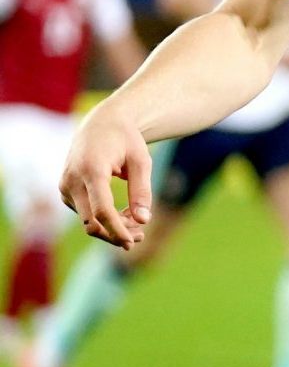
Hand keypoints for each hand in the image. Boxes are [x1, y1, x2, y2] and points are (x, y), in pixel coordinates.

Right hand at [61, 103, 154, 248]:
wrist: (101, 124)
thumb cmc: (125, 141)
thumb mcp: (141, 161)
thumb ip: (142, 191)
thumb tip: (144, 221)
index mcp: (92, 170)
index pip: (102, 210)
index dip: (117, 230)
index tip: (131, 242)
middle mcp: (72, 180)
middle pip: (92, 222)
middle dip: (116, 233)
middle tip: (141, 236)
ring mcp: (66, 187)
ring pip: (88, 221)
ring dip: (112, 227)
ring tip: (137, 226)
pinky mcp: (66, 192)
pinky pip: (85, 213)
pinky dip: (104, 219)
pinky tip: (124, 214)